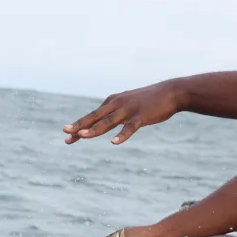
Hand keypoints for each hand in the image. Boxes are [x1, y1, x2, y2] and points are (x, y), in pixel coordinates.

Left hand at [63, 80, 184, 144]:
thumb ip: (116, 112)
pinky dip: (121, 135)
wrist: (170, 92)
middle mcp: (117, 104)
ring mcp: (128, 110)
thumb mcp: (128, 104)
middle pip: (94, 117)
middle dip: (79, 126)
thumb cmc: (148, 101)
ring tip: (82, 136)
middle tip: (65, 132)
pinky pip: (129, 128)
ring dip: (94, 129)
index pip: (92, 116)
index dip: (78, 125)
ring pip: (108, 122)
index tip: (66, 134)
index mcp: (112, 102)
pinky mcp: (141, 116)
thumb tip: (105, 123)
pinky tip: (113, 143)